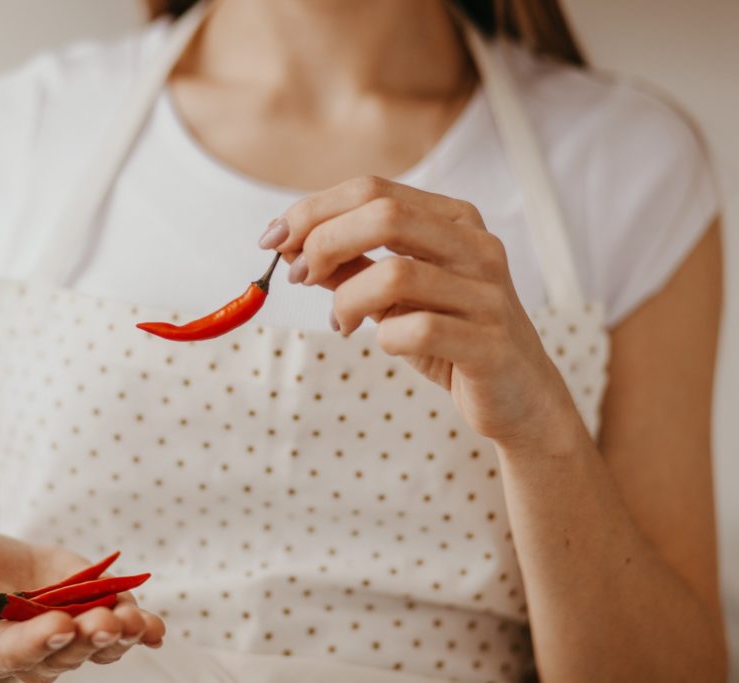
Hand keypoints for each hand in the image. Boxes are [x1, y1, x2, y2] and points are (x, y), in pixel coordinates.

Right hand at [0, 528, 164, 681]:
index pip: (16, 654)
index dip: (39, 643)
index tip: (60, 625)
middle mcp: (37, 652)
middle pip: (66, 653)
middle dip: (87, 638)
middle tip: (104, 622)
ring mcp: (72, 636)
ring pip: (99, 646)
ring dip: (119, 636)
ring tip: (132, 622)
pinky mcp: (98, 615)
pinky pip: (126, 631)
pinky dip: (144, 631)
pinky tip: (155, 629)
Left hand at [260, 175, 580, 449]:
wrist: (519, 398)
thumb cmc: (451, 339)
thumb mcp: (396, 296)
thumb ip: (351, 264)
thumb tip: (291, 244)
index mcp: (453, 220)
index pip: (372, 189)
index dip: (312, 210)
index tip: (273, 239)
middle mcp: (476, 246)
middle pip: (383, 215)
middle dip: (323, 242)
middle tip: (299, 276)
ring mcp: (488, 293)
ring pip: (396, 273)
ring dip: (347, 299)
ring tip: (343, 321)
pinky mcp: (490, 343)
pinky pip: (417, 330)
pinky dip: (383, 337)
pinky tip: (383, 343)